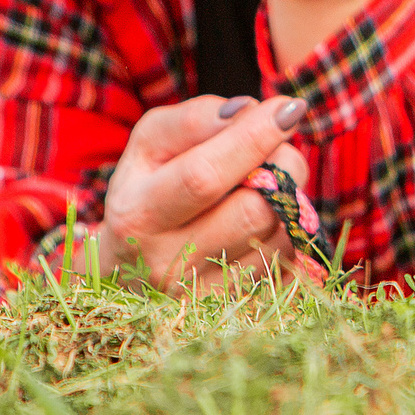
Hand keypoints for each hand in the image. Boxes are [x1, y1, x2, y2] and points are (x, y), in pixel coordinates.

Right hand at [95, 95, 317, 291]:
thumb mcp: (149, 145)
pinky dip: (286, 228)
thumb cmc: (145, 190)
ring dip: (287, 197)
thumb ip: (194, 120)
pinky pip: (286, 261)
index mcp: (138, 215)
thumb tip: (248, 112)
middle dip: (283, 165)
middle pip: (255, 208)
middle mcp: (166, 263)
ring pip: (279, 235)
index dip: (253, 137)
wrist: (126, 270)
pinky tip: (263, 216)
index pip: (204, 175)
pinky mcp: (231, 307)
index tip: (288, 107)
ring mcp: (201, 294)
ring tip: (266, 182)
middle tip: (279, 148)